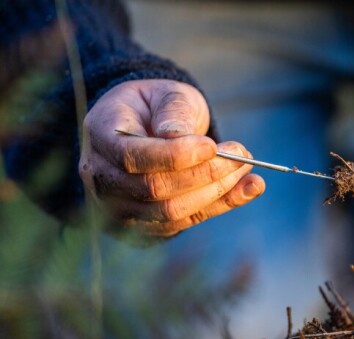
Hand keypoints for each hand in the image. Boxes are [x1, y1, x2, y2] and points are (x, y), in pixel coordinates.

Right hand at [78, 79, 264, 237]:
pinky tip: (249, 189)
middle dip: (204, 174)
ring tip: (248, 171)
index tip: (212, 146)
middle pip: (153, 189)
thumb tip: (181, 138)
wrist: (149, 126)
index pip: (132, 156)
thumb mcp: (167, 94)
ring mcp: (118, 205)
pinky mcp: (143, 224)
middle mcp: (100, 175)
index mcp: (100, 133)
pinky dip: (220, 207)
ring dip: (216, 193)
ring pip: (170, 212)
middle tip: (243, 155)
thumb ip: (174, 112)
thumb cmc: (158, 106)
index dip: (174, 156)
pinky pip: (183, 224)